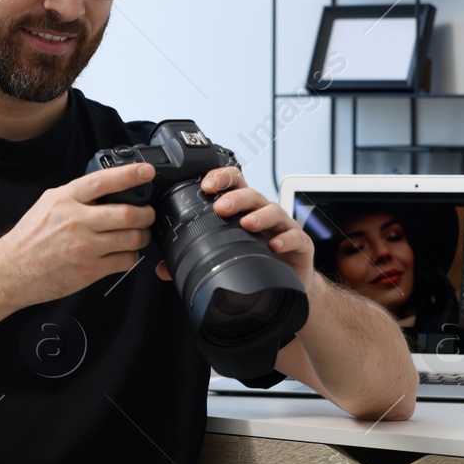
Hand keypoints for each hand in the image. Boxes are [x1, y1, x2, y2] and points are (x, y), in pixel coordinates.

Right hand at [0, 162, 155, 305]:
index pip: (103, 181)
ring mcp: (84, 247)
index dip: (129, 175)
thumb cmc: (30, 238)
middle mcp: (76, 221)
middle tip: (147, 214)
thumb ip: (76, 195)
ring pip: (131, 238)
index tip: (146, 172)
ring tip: (138, 235)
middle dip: (146, 214)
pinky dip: (130, 256)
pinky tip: (123, 253)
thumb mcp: (48, 204)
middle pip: (127, 213)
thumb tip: (106, 187)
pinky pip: (124, 260)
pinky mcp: (89, 270)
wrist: (11, 271)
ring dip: (142, 236)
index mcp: (65, 199)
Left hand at [154, 167, 314, 289]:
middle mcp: (263, 214)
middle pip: (251, 194)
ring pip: (273, 211)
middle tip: (220, 207)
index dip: (221, 178)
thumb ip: (193, 260)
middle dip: (235, 197)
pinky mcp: (300, 245)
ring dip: (259, 215)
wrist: (289, 285)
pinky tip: (274, 245)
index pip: (234, 183)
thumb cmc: (257, 263)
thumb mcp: (226, 258)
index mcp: (244, 211)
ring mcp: (283, 228)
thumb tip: (162, 268)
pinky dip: (285, 239)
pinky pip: (295, 237)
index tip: (205, 185)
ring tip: (246, 224)